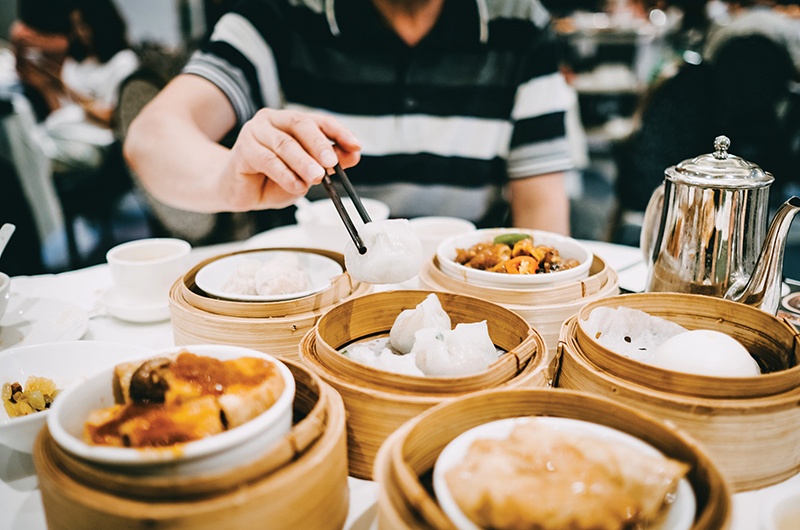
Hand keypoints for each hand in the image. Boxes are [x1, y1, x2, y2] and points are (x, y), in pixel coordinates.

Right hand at [221, 108, 361, 209]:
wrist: (240, 192)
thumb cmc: (272, 179)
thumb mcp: (307, 173)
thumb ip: (328, 164)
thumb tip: (352, 155)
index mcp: (291, 122)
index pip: (319, 121)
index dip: (339, 131)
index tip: (355, 145)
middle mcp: (273, 121)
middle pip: (301, 124)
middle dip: (320, 144)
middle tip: (332, 163)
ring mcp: (256, 132)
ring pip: (285, 144)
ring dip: (303, 162)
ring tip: (316, 178)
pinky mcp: (243, 149)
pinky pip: (268, 160)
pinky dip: (286, 175)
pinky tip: (297, 186)